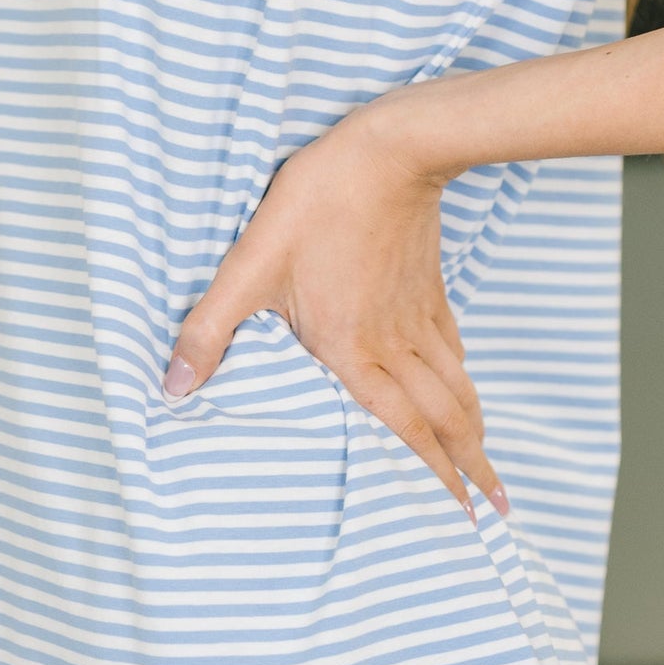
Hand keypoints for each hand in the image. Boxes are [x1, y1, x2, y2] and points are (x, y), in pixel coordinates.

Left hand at [163, 104, 507, 519]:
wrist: (388, 149)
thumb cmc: (318, 202)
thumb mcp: (250, 264)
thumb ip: (211, 329)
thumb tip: (172, 387)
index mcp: (352, 350)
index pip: (402, 430)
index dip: (430, 476)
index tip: (457, 515)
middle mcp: (394, 344)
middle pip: (443, 420)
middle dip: (468, 470)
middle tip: (491, 515)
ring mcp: (418, 317)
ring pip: (456, 390)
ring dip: (475, 434)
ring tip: (490, 472)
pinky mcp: (429, 290)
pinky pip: (453, 352)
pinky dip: (465, 384)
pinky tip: (466, 393)